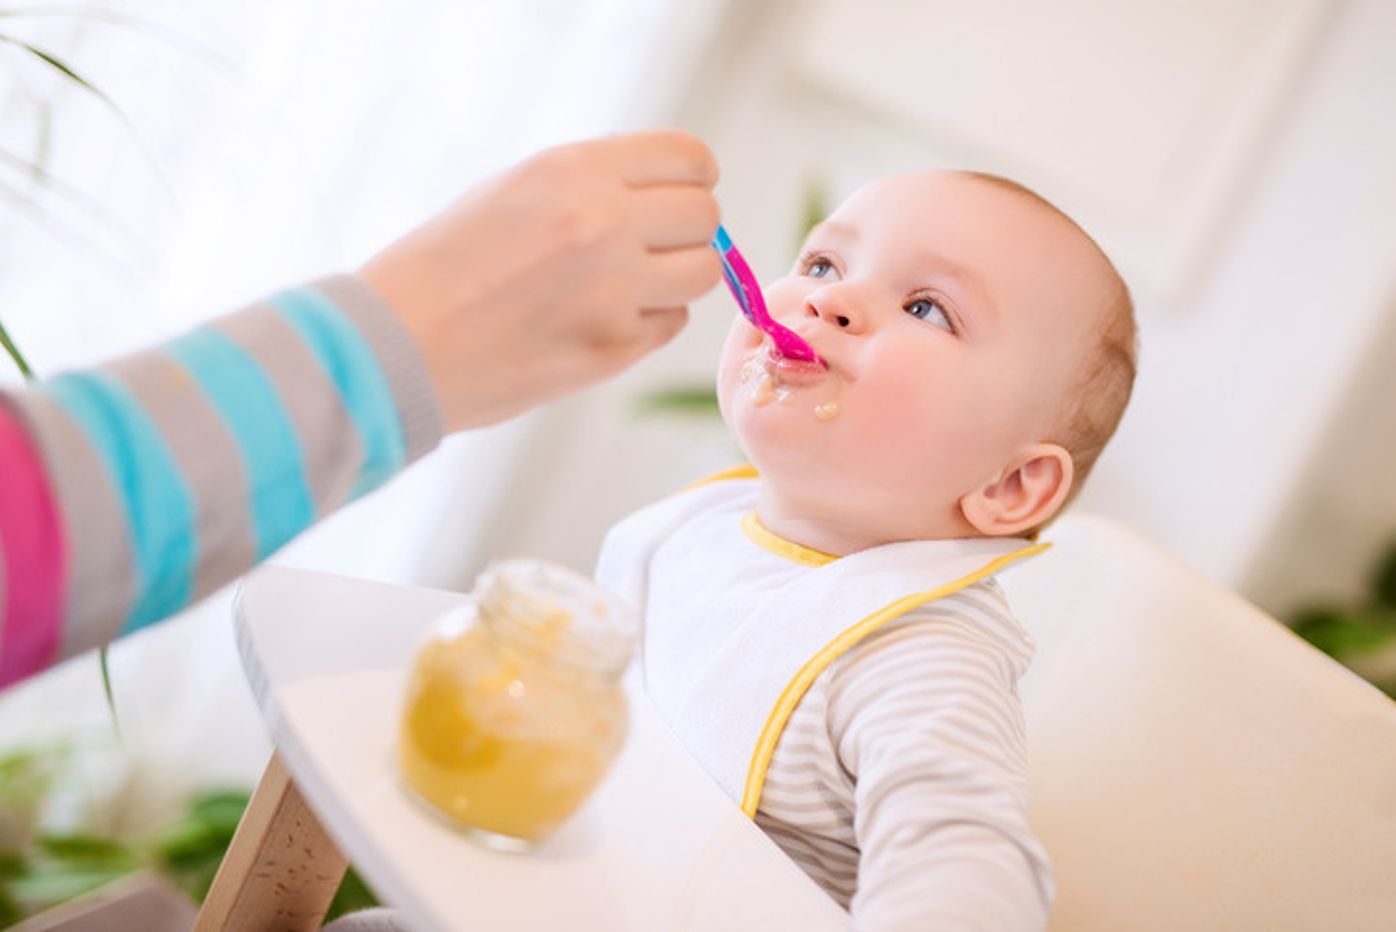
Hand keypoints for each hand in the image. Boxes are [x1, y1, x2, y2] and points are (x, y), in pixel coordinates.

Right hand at [359, 130, 721, 431]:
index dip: (694, 177)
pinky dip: (646, 322)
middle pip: (704, 216)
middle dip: (686, 230)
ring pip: (702, 273)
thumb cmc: (443, 266)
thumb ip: (593, 183)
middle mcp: (603, 223)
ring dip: (676, 278)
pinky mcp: (614, 349)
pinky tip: (598, 320)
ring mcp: (614, 291)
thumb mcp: (515, 189)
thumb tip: (664, 191)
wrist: (394, 347)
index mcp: (575, 171)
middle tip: (652, 246)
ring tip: (627, 285)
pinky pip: (669, 324)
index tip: (683, 192)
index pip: (689, 159)